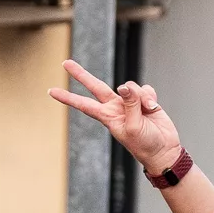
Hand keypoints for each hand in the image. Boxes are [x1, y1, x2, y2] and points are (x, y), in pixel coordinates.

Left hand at [49, 59, 182, 177]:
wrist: (163, 149)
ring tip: (147, 111)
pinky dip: (151, 97)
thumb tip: (124, 86)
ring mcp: (129, 102)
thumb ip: (129, 104)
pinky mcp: (144, 99)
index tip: (51, 91)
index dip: (68, 98)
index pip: (83, 104)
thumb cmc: (144, 144)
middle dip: (80, 75)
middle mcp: (115, 107)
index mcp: (107, 116)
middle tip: (65, 63)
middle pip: (95, 87)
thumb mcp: (133, 126)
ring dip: (141, 96)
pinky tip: (153, 108)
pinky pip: (145, 89)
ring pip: (130, 86)